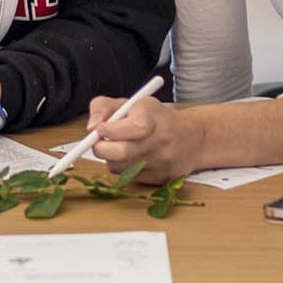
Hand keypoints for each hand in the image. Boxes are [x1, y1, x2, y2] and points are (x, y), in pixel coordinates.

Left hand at [88, 95, 202, 181]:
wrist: (192, 138)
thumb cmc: (156, 118)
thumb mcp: (131, 102)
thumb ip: (104, 107)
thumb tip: (91, 127)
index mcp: (153, 118)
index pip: (132, 128)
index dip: (109, 130)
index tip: (100, 128)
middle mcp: (160, 141)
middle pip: (121, 153)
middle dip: (101, 148)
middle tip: (99, 141)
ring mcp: (162, 163)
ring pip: (119, 168)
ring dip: (111, 158)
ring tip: (121, 146)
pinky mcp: (161, 179)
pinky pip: (130, 178)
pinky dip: (125, 169)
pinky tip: (134, 158)